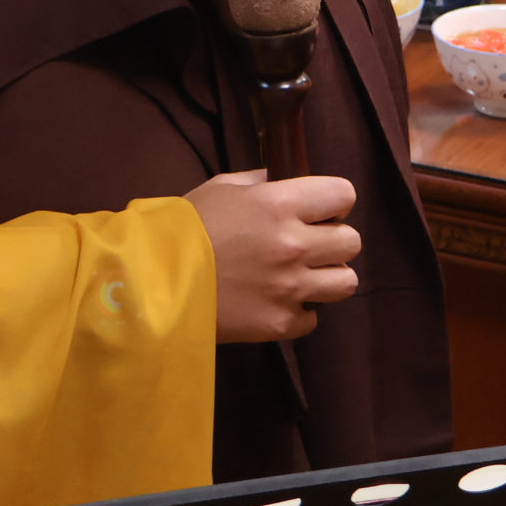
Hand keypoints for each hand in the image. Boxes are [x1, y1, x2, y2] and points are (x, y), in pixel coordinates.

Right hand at [186, 170, 359, 342]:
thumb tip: (282, 181)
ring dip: (327, 276)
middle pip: (352, 241)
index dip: (335, 201)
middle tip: (310, 245)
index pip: (344, 195)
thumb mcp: (221, 188)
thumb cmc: (185, 228)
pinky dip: (299, 311)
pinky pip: (313, 318)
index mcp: (280, 204)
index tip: (321, 210)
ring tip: (302, 276)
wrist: (153, 283)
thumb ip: (260, 181)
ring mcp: (291, 288)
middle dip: (334, 240)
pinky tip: (276, 301)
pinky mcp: (281, 324)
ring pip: (346, 281)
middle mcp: (294, 245)